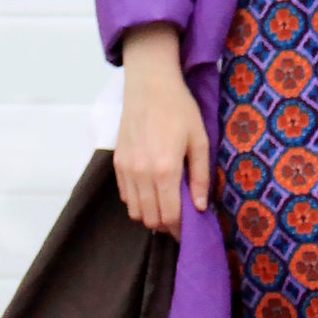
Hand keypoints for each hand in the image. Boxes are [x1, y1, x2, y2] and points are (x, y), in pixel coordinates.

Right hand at [112, 24, 209, 237]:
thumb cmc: (179, 109)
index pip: (170, 215)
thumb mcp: (199, 140)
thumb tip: (200, 207)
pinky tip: (152, 191)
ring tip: (167, 205)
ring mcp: (126, 169)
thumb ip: (200, 176)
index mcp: (165, 169)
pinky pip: (125, 196)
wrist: (149, 85)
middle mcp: (141, 173)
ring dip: (151, 215)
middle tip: (181, 219)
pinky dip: (138, 201)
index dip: (181, 230)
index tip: (190, 231)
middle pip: (151, 219)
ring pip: (135, 212)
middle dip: (167, 225)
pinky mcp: (116, 163)